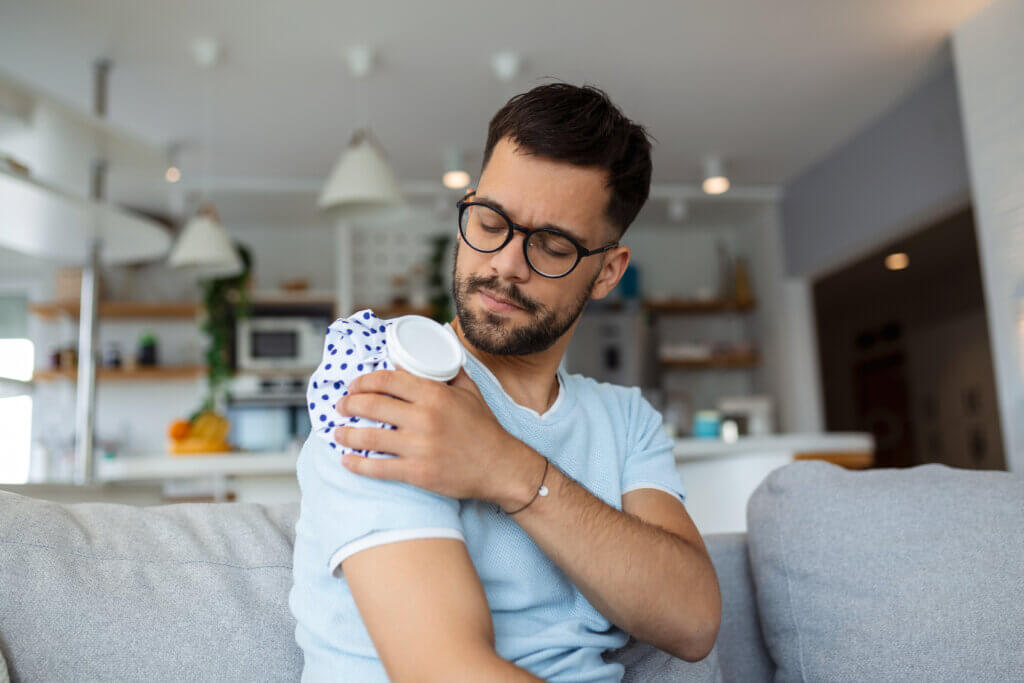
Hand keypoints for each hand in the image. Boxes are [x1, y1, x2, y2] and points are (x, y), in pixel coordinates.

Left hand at [333, 367, 538, 507]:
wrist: (500, 467)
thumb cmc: (485, 429)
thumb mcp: (470, 392)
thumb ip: (449, 373)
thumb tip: (433, 356)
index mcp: (434, 394)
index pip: (387, 380)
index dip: (364, 381)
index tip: (354, 385)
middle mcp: (424, 418)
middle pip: (372, 405)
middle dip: (349, 404)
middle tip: (342, 406)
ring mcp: (419, 446)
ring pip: (369, 436)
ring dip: (346, 433)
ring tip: (338, 432)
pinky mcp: (417, 472)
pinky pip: (378, 468)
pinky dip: (358, 464)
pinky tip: (347, 460)